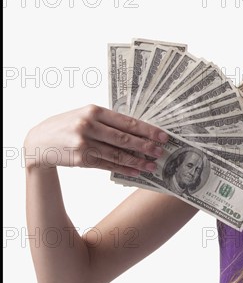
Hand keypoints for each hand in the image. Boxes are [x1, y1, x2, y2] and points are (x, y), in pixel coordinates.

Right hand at [24, 104, 168, 175]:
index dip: (147, 130)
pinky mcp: (80, 159)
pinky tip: (136, 172)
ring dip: (137, 161)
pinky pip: (107, 165)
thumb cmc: (68, 125)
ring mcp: (83, 143)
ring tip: (152, 166)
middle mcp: (88, 125)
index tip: (163, 136)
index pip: (127, 121)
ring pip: (117, 154)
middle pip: (124, 138)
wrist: (39, 141)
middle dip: (146, 146)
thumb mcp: (85, 115)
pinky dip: (123, 169)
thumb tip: (139, 130)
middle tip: (161, 152)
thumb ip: (108, 121)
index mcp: (93, 111)